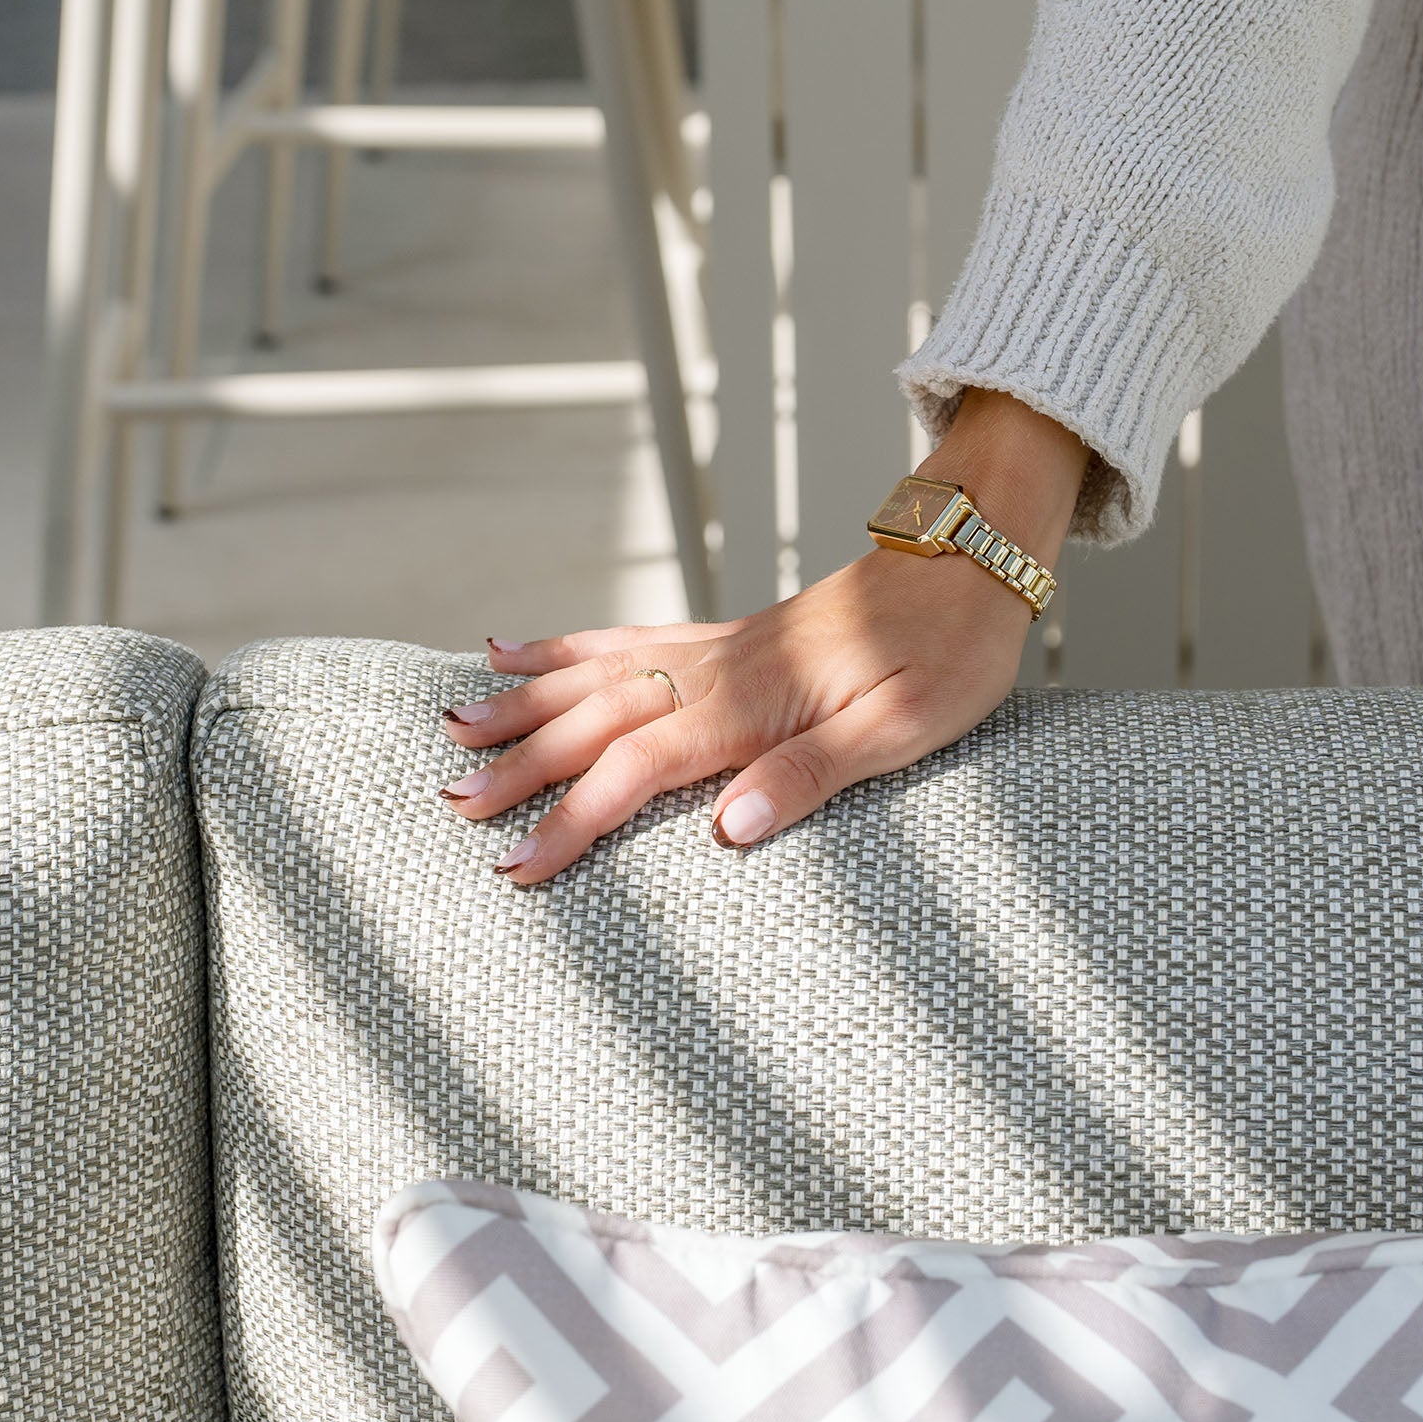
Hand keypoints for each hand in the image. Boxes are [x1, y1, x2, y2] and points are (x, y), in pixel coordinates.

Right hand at [438, 389, 1092, 885]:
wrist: (969, 556)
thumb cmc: (951, 650)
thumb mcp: (906, 728)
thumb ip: (812, 774)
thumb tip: (726, 830)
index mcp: (756, 704)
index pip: (640, 769)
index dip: (574, 819)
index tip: (518, 865)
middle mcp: (719, 669)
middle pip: (598, 720)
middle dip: (522, 764)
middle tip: (453, 803)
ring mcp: (716, 647)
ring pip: (596, 675)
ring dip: (522, 703)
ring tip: (453, 727)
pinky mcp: (726, 636)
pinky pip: (627, 639)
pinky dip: (565, 646)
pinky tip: (515, 648)